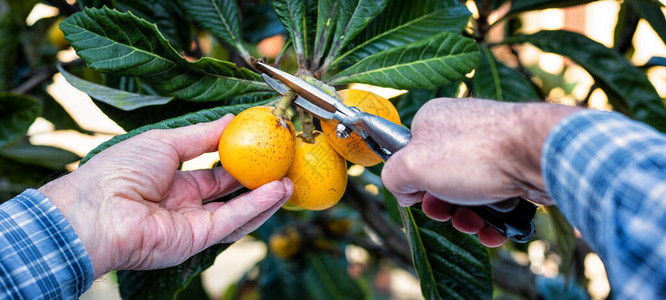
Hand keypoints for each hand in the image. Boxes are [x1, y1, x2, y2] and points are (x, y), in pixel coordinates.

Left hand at [39, 115, 292, 277]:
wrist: (97, 210)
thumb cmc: (121, 170)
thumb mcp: (165, 141)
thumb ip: (201, 135)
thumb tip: (230, 119)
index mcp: (173, 181)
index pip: (214, 171)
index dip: (239, 160)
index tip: (263, 146)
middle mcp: (185, 204)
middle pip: (230, 193)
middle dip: (258, 181)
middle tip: (283, 166)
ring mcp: (192, 224)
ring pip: (237, 211)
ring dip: (265, 198)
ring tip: (289, 181)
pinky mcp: (197, 239)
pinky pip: (232, 221)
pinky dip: (256, 207)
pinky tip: (276, 191)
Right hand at [382, 98, 578, 246]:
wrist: (539, 154)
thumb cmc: (474, 154)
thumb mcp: (412, 166)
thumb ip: (393, 177)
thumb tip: (402, 189)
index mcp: (432, 120)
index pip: (410, 155)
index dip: (412, 182)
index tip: (421, 197)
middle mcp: (461, 129)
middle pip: (440, 178)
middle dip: (443, 207)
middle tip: (449, 215)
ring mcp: (491, 148)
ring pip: (469, 192)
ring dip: (468, 218)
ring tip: (476, 225)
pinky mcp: (516, 166)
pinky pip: (496, 198)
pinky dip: (493, 219)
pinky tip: (496, 230)